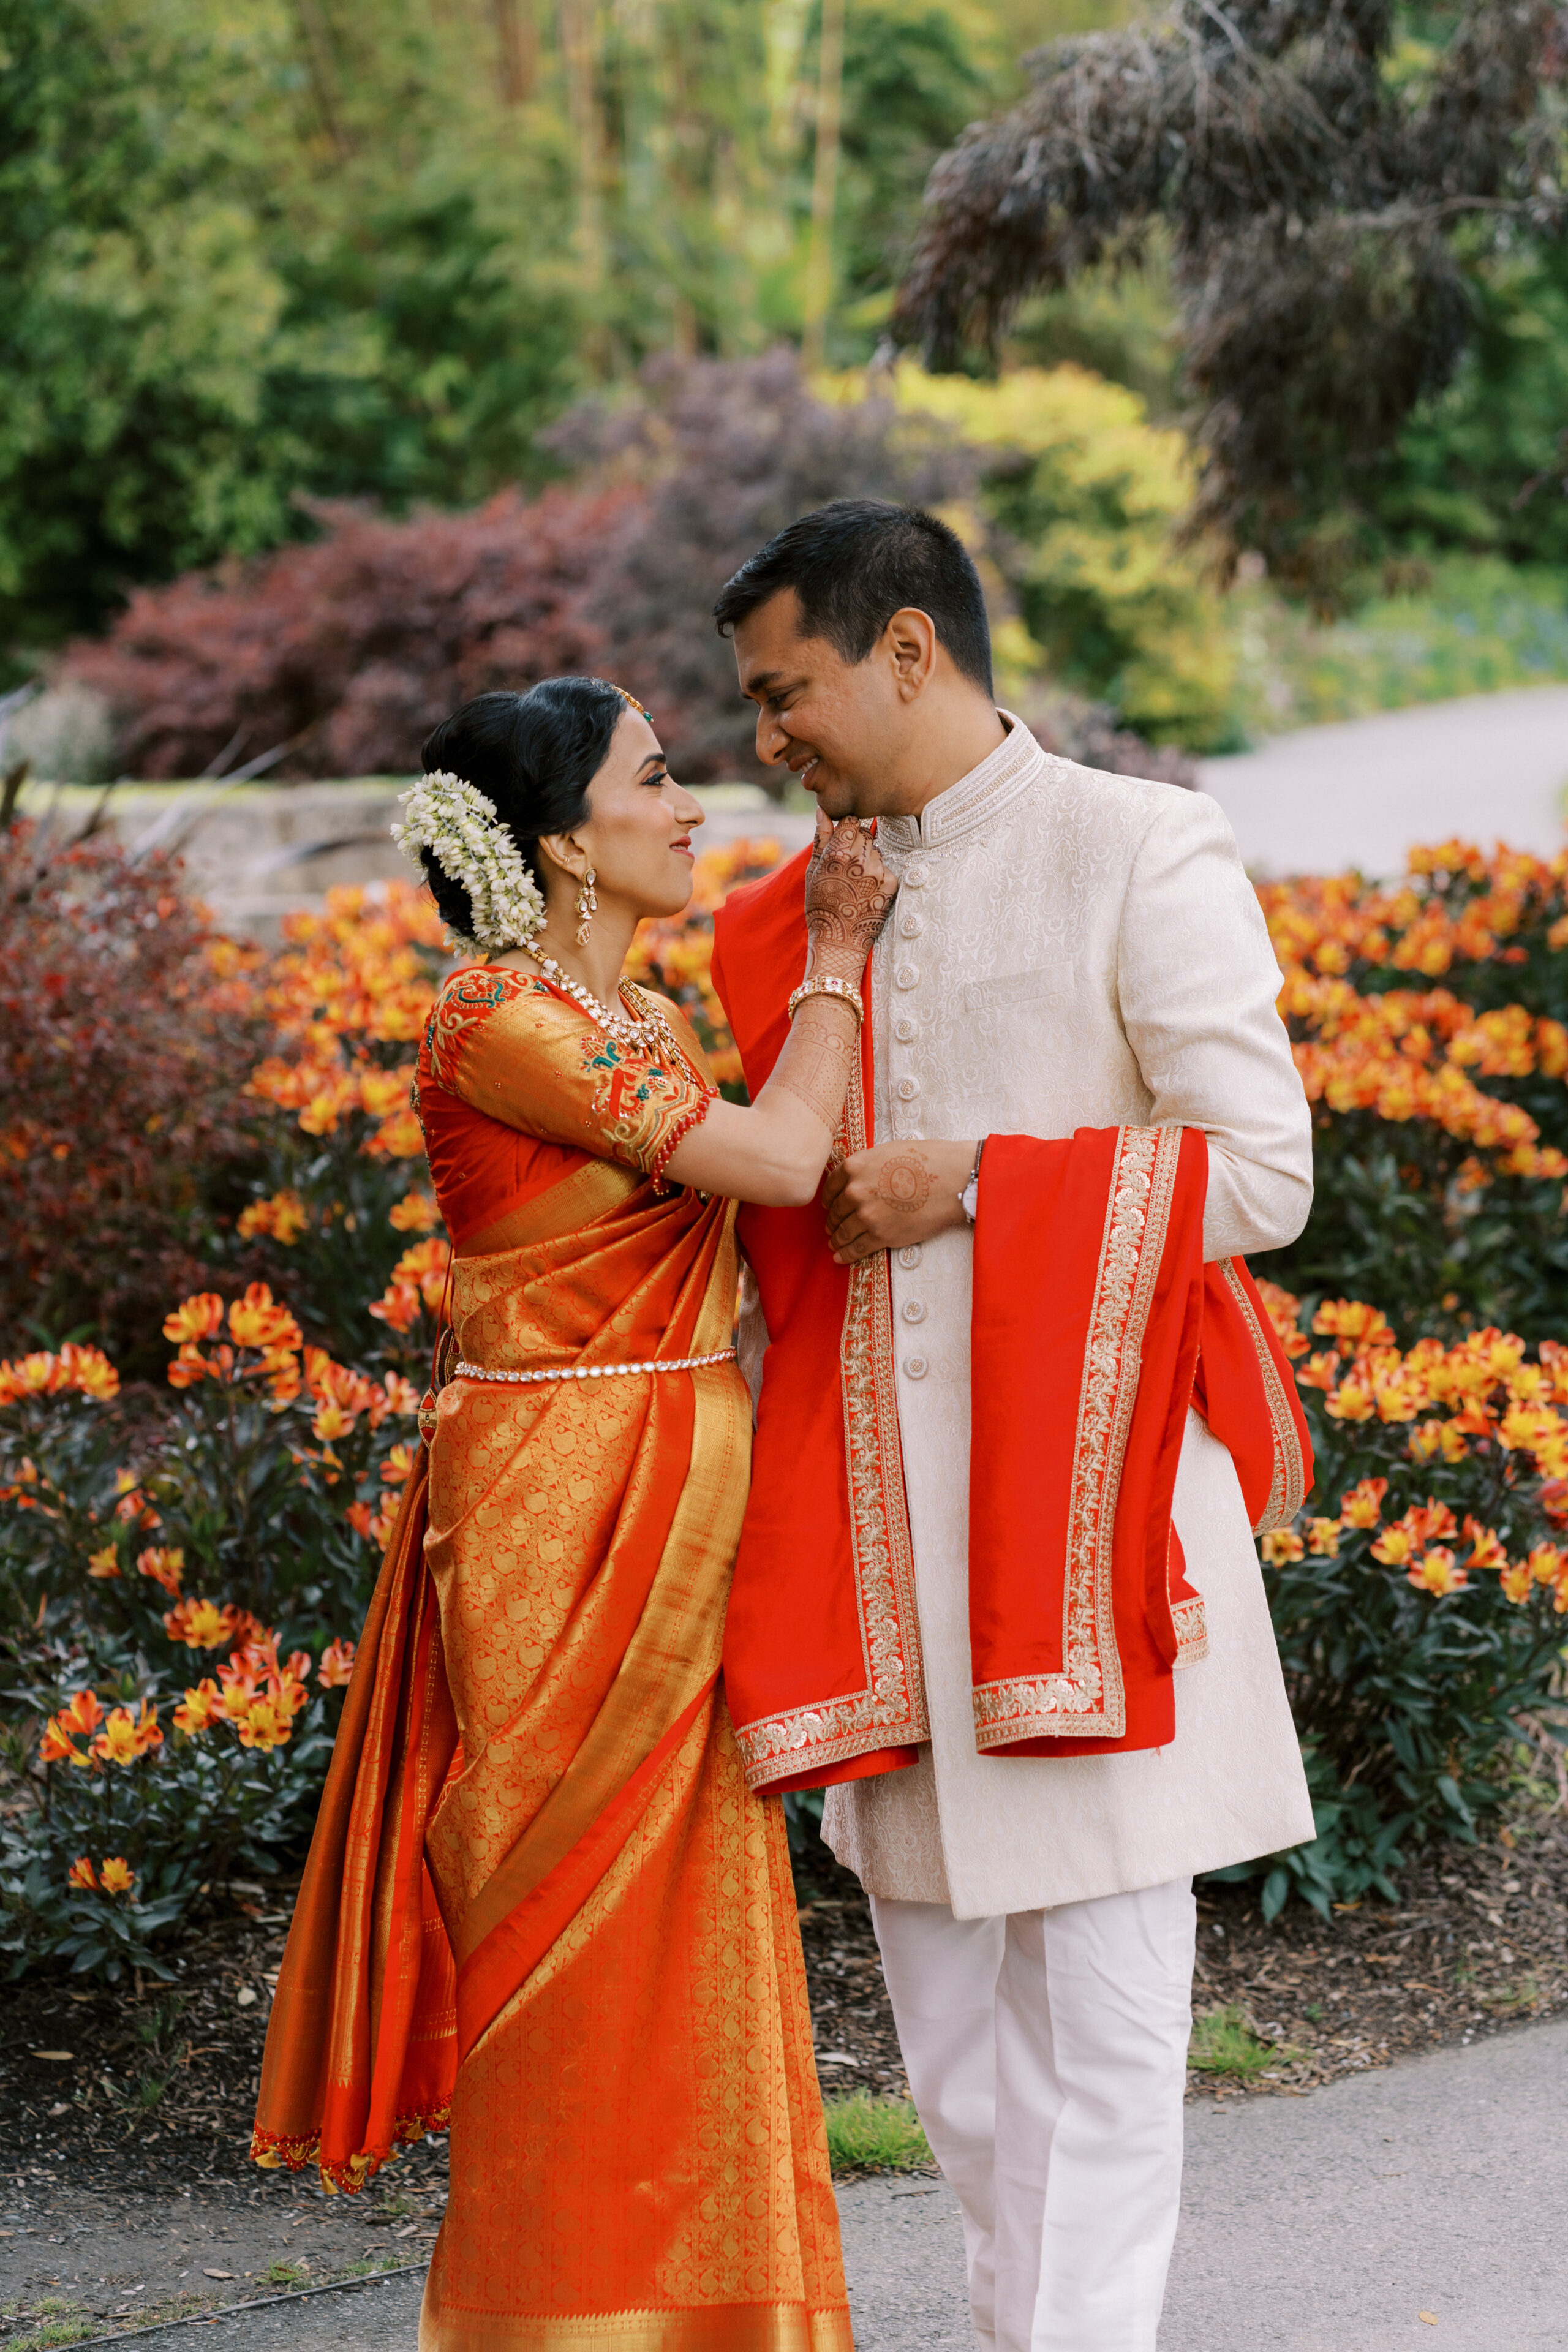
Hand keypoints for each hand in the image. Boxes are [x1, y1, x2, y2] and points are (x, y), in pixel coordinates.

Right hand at [803, 811, 896, 975]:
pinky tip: (866, 891)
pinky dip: (878, 876)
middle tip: (847, 868)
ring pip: (877, 851)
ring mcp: (878, 872)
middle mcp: (860, 860)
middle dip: (858, 845)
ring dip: (868, 860)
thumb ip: (821, 838)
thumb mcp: (812, 871)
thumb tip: (823, 810)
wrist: (839, 941)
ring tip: (855, 882)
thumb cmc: (821, 905)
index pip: (852, 822)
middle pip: (866, 834)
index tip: (843, 844)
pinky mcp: (891, 884)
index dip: (847, 831)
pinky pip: (885, 868)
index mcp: (838, 853)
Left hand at [823, 1140, 976, 1263]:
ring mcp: (866, 1216)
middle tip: (831, 1227)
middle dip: (833, 1221)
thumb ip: (866, 1166)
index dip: (828, 1198)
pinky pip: (857, 1248)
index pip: (831, 1186)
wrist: (952, 1180)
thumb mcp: (888, 1151)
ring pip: (843, 1232)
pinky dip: (846, 1254)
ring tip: (834, 1244)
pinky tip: (840, 1257)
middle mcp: (855, 1191)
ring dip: (837, 1239)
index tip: (829, 1205)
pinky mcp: (881, 1236)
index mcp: (854, 1167)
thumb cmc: (927, 1161)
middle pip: (836, 1211)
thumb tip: (858, 1178)